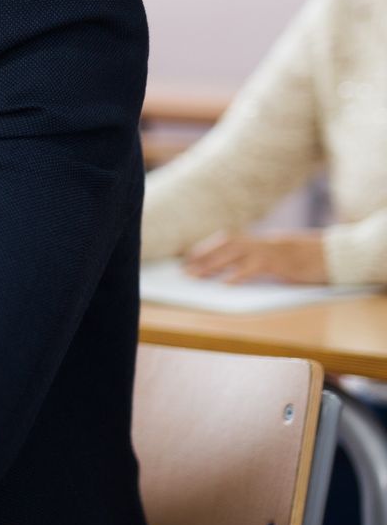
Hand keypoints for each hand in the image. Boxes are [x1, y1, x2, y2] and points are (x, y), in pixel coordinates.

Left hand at [184, 230, 328, 284]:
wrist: (339, 254)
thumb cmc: (313, 258)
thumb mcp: (285, 256)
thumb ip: (263, 260)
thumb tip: (240, 272)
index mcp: (264, 240)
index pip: (229, 239)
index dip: (208, 248)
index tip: (189, 257)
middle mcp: (264, 242)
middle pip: (226, 245)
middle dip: (203, 256)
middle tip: (184, 269)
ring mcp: (273, 250)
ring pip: (235, 253)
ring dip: (212, 264)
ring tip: (195, 276)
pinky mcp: (283, 263)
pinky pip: (255, 268)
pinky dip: (238, 276)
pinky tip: (224, 285)